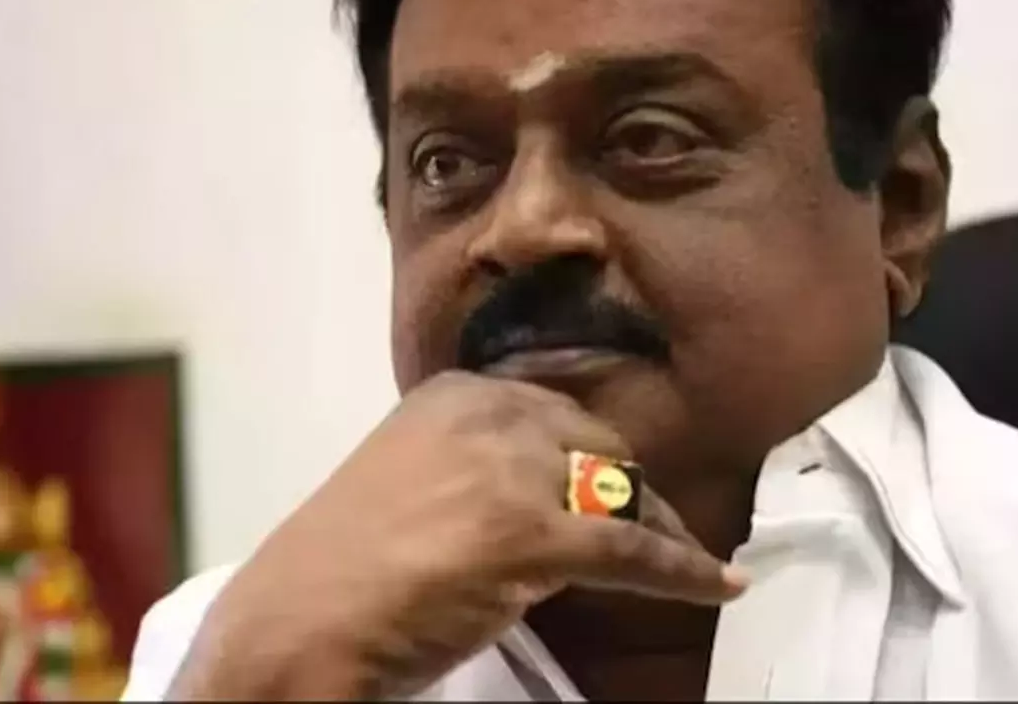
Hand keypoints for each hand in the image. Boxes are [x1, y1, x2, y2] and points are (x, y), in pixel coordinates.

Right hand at [170, 370, 746, 699]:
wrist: (302, 623)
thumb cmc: (342, 569)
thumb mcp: (410, 482)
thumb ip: (473, 469)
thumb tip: (546, 494)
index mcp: (452, 394)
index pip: (556, 414)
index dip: (596, 459)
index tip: (620, 489)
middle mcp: (488, 413)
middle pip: (598, 448)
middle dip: (634, 494)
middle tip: (657, 533)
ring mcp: (513, 469)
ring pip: (622, 497)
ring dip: (662, 533)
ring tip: (690, 561)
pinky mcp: (535, 532)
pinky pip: (634, 550)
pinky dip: (682, 570)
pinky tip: (715, 584)